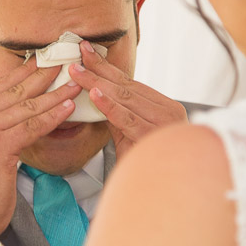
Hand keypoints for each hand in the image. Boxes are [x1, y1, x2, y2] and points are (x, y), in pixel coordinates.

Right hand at [0, 59, 80, 241]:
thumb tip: (21, 111)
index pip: (2, 85)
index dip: (25, 71)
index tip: (46, 59)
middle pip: (16, 90)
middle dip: (43, 75)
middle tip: (66, 61)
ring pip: (27, 107)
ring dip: (55, 94)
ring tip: (75, 83)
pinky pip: (32, 127)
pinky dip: (52, 117)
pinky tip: (68, 108)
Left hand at [69, 40, 187, 158]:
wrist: (163, 192)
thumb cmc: (148, 163)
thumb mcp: (131, 133)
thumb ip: (119, 113)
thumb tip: (97, 91)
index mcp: (165, 106)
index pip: (131, 82)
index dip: (107, 67)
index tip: (87, 53)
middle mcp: (168, 111)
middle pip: (126, 86)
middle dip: (98, 69)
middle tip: (77, 55)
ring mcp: (163, 124)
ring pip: (125, 98)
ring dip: (97, 82)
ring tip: (77, 72)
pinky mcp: (152, 138)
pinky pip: (127, 119)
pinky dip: (110, 106)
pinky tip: (95, 95)